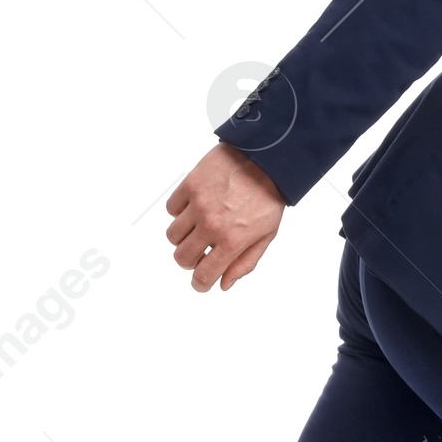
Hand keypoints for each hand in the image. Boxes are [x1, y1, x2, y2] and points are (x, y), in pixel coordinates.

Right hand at [165, 143, 285, 291]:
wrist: (266, 158)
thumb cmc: (269, 197)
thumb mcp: (266, 236)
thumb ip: (245, 263)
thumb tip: (224, 284)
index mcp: (232, 241)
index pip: (203, 275)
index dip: (199, 284)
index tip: (200, 282)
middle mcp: (212, 225)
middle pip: (181, 258)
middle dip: (189, 261)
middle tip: (200, 252)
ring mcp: (198, 204)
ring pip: (173, 235)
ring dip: (183, 237)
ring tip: (198, 227)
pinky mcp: (190, 185)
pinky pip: (171, 209)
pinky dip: (180, 212)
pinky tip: (195, 207)